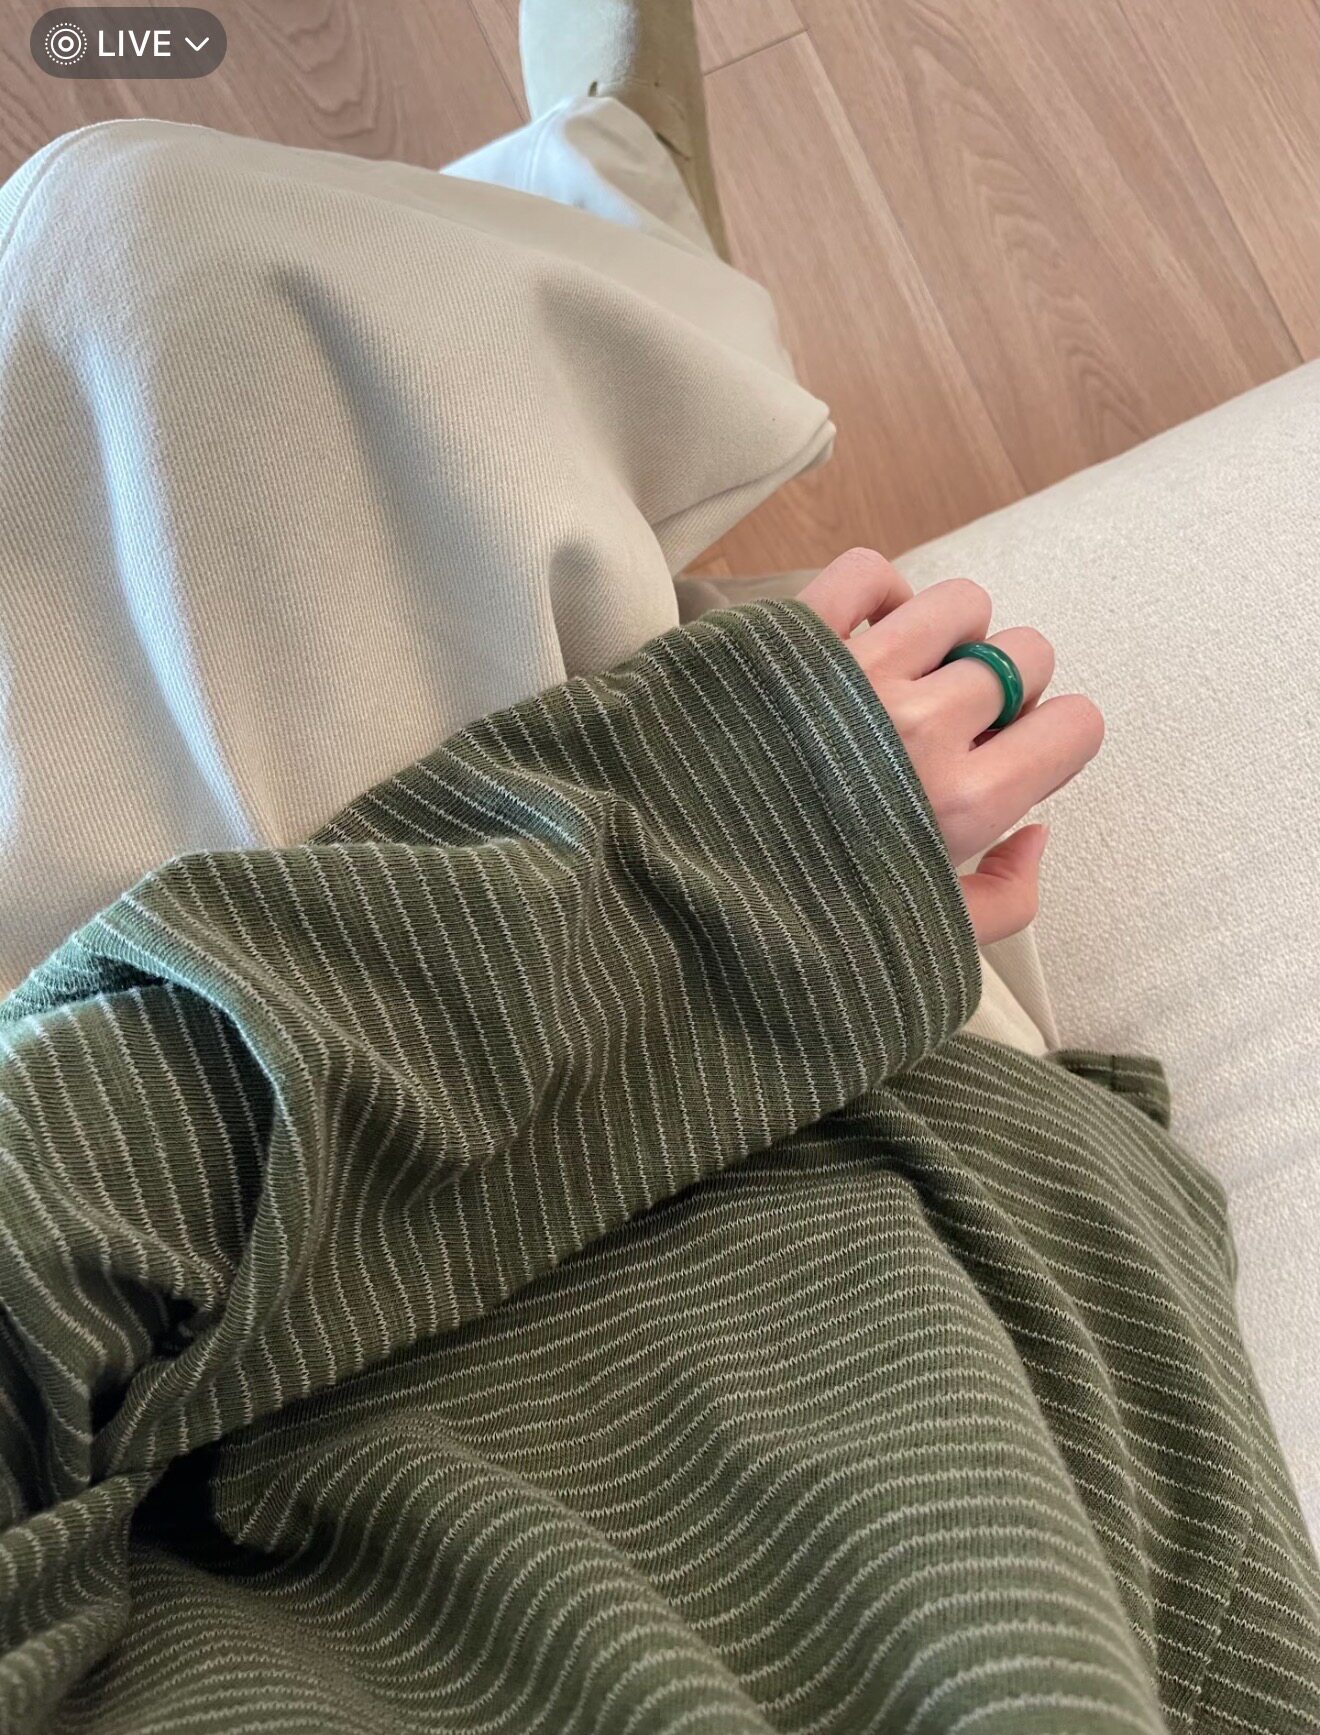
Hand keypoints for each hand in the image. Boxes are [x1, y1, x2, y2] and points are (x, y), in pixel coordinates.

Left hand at [798, 548, 1103, 944]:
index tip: (1014, 760)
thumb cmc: (795, 922)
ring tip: (913, 679)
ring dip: (951, 637)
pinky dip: (879, 595)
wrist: (664, 884)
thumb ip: (1005, 901)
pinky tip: (865, 640)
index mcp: (962, 805)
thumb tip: (1034, 832)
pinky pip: (871, 573)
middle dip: (1006, 689)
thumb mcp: (922, 945)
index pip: (1076, 725)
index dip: (1054, 741)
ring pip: (962, 604)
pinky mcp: (792, 638)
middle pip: (1025, 656)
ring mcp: (855, 673)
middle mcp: (920, 728)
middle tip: (958, 728)